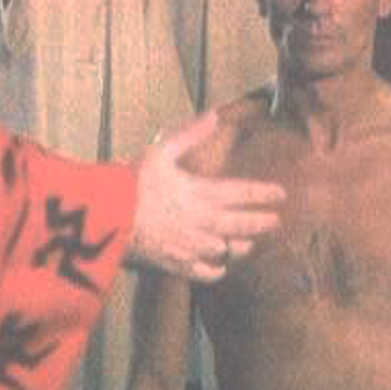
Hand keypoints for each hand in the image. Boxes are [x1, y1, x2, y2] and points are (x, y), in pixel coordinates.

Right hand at [127, 110, 284, 281]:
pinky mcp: (179, 265)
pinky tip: (220, 265)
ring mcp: (193, 246)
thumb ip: (190, 135)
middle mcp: (203, 222)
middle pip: (242, 224)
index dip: (264, 193)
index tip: (281, 194)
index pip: (243, 193)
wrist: (109, 220)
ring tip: (250, 244)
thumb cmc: (132, 184)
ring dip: (242, 247)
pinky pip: (207, 273)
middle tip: (276, 221)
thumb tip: (215, 116)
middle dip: (262, 222)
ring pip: (229, 250)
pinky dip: (217, 270)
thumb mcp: (160, 151)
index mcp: (201, 193)